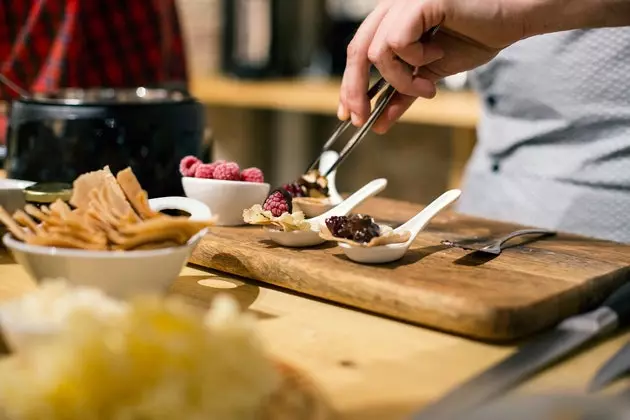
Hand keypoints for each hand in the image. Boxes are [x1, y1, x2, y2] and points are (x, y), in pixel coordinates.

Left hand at [338, 0, 532, 132]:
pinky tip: (436, 56)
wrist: (514, 15)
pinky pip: (396, 42)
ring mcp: (403, 2)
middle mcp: (393, 7)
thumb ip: (404, 93)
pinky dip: (414, 59)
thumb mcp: (431, 73)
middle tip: (364, 118)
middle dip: (355, 91)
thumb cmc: (478, 34)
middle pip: (357, 52)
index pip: (358, 53)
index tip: (349, 114)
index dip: (349, 85)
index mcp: (393, 20)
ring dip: (401, 79)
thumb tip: (380, 120)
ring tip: (426, 84)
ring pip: (376, 52)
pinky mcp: (418, 2)